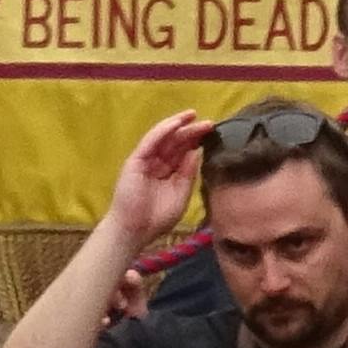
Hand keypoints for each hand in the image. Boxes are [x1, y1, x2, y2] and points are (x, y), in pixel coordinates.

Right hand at [100, 109, 208, 255]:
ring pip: (164, 137)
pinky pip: (150, 141)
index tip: (212, 133)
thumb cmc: (156, 219)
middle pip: (176, 142)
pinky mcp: (136, 160)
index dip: (197, 141)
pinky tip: (176, 124)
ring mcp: (146, 160)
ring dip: (178, 124)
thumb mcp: (180, 195)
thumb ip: (188, 173)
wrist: (135, 231)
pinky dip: (163, 131)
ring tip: (193, 115)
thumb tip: (196, 151)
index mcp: (169, 172)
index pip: (184, 151)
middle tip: (209, 123)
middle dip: (192, 131)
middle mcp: (158, 163)